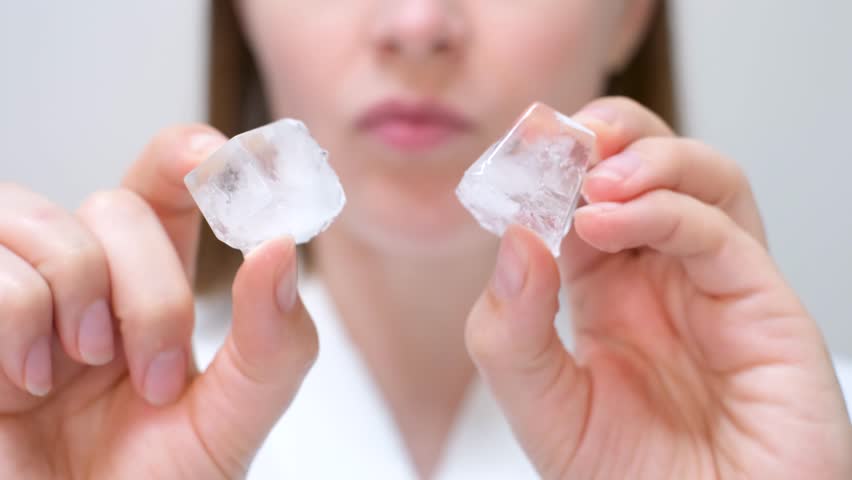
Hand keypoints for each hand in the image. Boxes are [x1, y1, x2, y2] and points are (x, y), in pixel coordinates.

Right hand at [0, 126, 317, 478]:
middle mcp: (84, 280)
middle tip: (156, 376)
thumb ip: (273, 344)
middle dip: (151, 291)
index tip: (224, 157)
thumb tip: (283, 248)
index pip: (167, 187)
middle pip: (116, 206)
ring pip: (40, 217)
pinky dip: (17, 326)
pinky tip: (23, 386)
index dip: (192, 156)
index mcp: (151, 289)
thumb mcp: (230, 421)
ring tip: (76, 375)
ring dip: (78, 298)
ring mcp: (18, 296)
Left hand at [465, 97, 851, 478]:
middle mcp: (663, 279)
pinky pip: (721, 234)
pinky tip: (608, 221)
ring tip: (594, 176)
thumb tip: (512, 241)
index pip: (581, 203)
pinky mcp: (765, 307)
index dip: (552, 170)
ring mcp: (715, 287)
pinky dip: (665, 211)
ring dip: (648, 157)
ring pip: (703, 181)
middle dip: (609, 137)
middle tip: (564, 134)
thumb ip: (511, 334)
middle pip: (649, 171)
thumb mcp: (544, 410)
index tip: (517, 149)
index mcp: (608, 294)